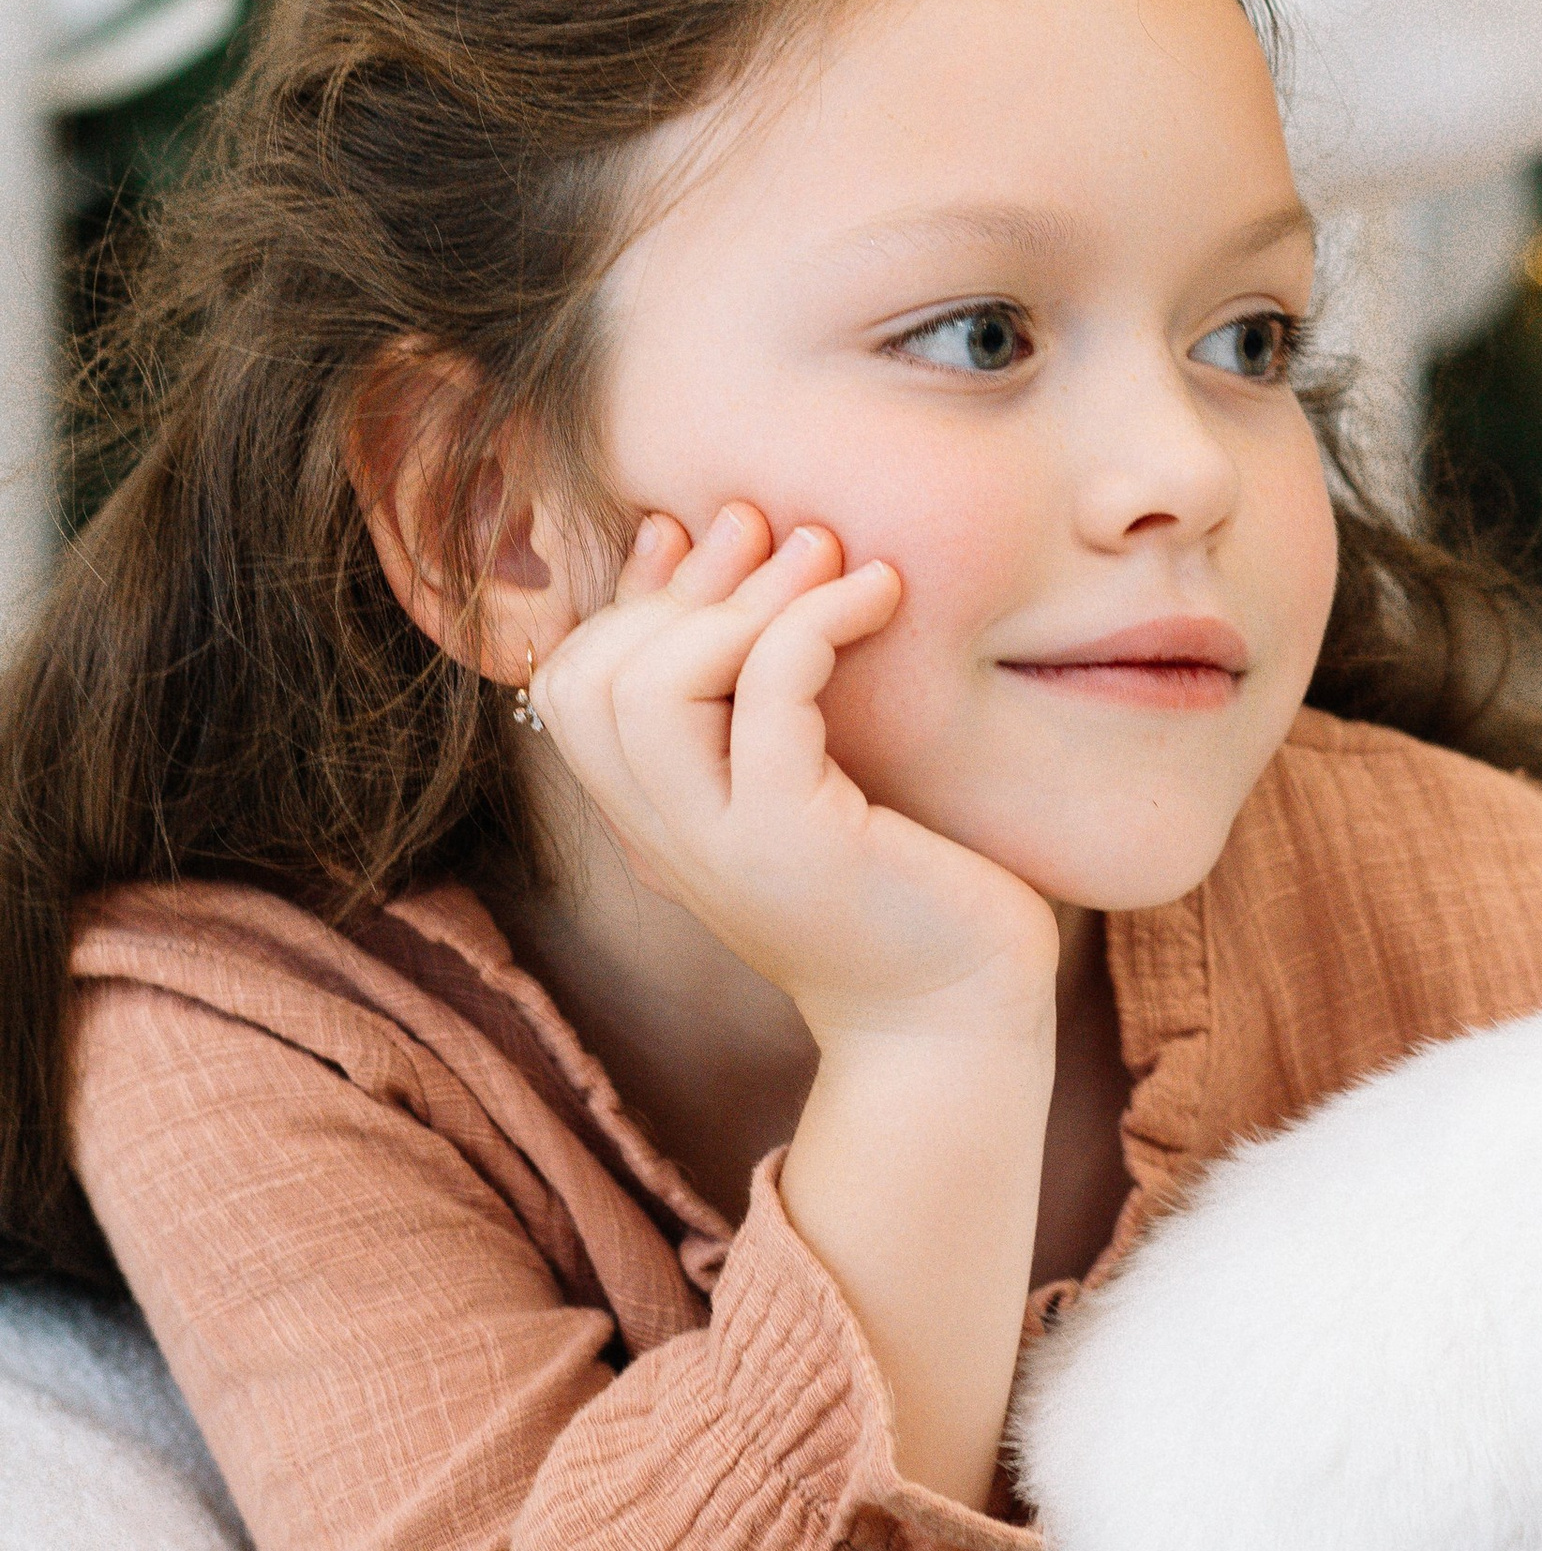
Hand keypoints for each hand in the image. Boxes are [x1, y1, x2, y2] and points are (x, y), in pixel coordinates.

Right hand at [529, 505, 1058, 1050]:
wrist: (961, 1015)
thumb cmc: (904, 884)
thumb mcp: (807, 774)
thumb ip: (751, 688)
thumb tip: (706, 538)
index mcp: (657, 819)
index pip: (570, 685)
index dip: (628, 595)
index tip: (706, 536)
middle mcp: (667, 836)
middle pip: (585, 681)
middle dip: (681, 586)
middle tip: (782, 535)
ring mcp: (722, 844)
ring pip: (646, 690)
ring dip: (740, 598)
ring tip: (834, 559)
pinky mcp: (795, 841)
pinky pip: (769, 696)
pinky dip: (814, 620)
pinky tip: (880, 594)